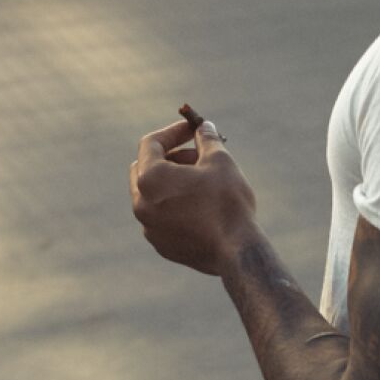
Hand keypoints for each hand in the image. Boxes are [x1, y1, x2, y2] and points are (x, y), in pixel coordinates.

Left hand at [130, 109, 257, 277]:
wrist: (237, 252)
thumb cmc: (227, 202)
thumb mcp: (220, 161)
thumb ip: (207, 139)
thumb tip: (204, 127)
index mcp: (150, 178)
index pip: (151, 143)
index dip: (173, 132)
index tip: (192, 129)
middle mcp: (141, 204)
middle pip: (146, 168)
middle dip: (170, 157)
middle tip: (198, 157)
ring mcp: (149, 228)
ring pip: (152, 195)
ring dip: (172, 183)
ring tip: (203, 183)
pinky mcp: (162, 245)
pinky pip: (161, 218)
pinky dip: (175, 207)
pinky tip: (201, 207)